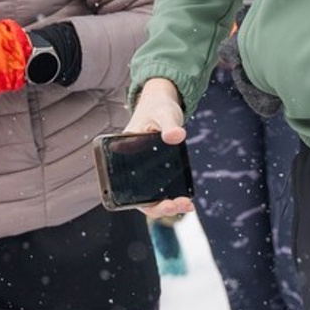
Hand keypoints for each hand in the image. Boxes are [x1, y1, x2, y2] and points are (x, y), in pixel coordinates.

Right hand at [124, 79, 193, 221]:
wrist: (162, 102)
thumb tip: (176, 135)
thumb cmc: (158, 106)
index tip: (161, 203)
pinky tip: (185, 198)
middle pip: (137, 195)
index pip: (124, 184)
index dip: (139, 200)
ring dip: (165, 205)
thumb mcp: (165, 113)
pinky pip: (158, 189)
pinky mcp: (155, 170)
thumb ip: (170, 124)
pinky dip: (170, 196)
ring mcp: (142, 169)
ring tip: (186, 204)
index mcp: (123, 152)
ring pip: (149, 196)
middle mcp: (129, 165)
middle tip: (179, 205)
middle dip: (158, 207)